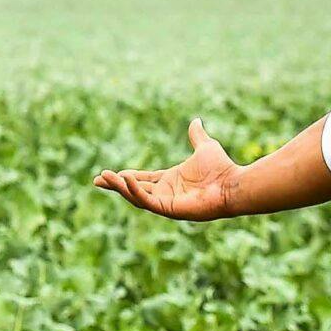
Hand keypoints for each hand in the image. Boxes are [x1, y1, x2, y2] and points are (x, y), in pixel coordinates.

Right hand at [94, 117, 241, 220]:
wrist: (233, 182)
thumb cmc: (222, 168)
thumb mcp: (205, 146)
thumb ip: (196, 136)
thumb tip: (196, 121)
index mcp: (171, 180)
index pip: (143, 179)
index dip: (127, 177)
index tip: (109, 173)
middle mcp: (167, 192)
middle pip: (135, 190)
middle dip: (116, 185)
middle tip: (97, 180)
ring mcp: (168, 202)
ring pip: (137, 197)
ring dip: (120, 188)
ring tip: (104, 178)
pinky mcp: (171, 209)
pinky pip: (148, 202)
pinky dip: (135, 192)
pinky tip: (125, 181)